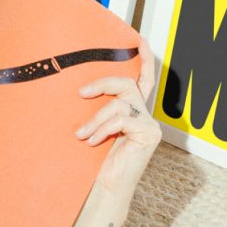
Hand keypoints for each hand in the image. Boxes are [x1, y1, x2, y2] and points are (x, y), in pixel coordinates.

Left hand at [75, 38, 161, 198]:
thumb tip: (78, 91)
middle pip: (126, 84)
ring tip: (82, 135)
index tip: (140, 40)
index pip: (142, 79)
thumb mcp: (93, 127)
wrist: (105, 186)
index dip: (144, 59)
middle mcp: (144, 113)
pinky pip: (122, 120)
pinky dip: (103, 129)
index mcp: (132, 110)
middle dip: (102, 83)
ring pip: (119, 104)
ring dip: (96, 119)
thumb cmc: (94, 158)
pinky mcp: (148, 134)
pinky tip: (92, 142)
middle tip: (81, 93)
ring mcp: (149, 124)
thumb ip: (95, 109)